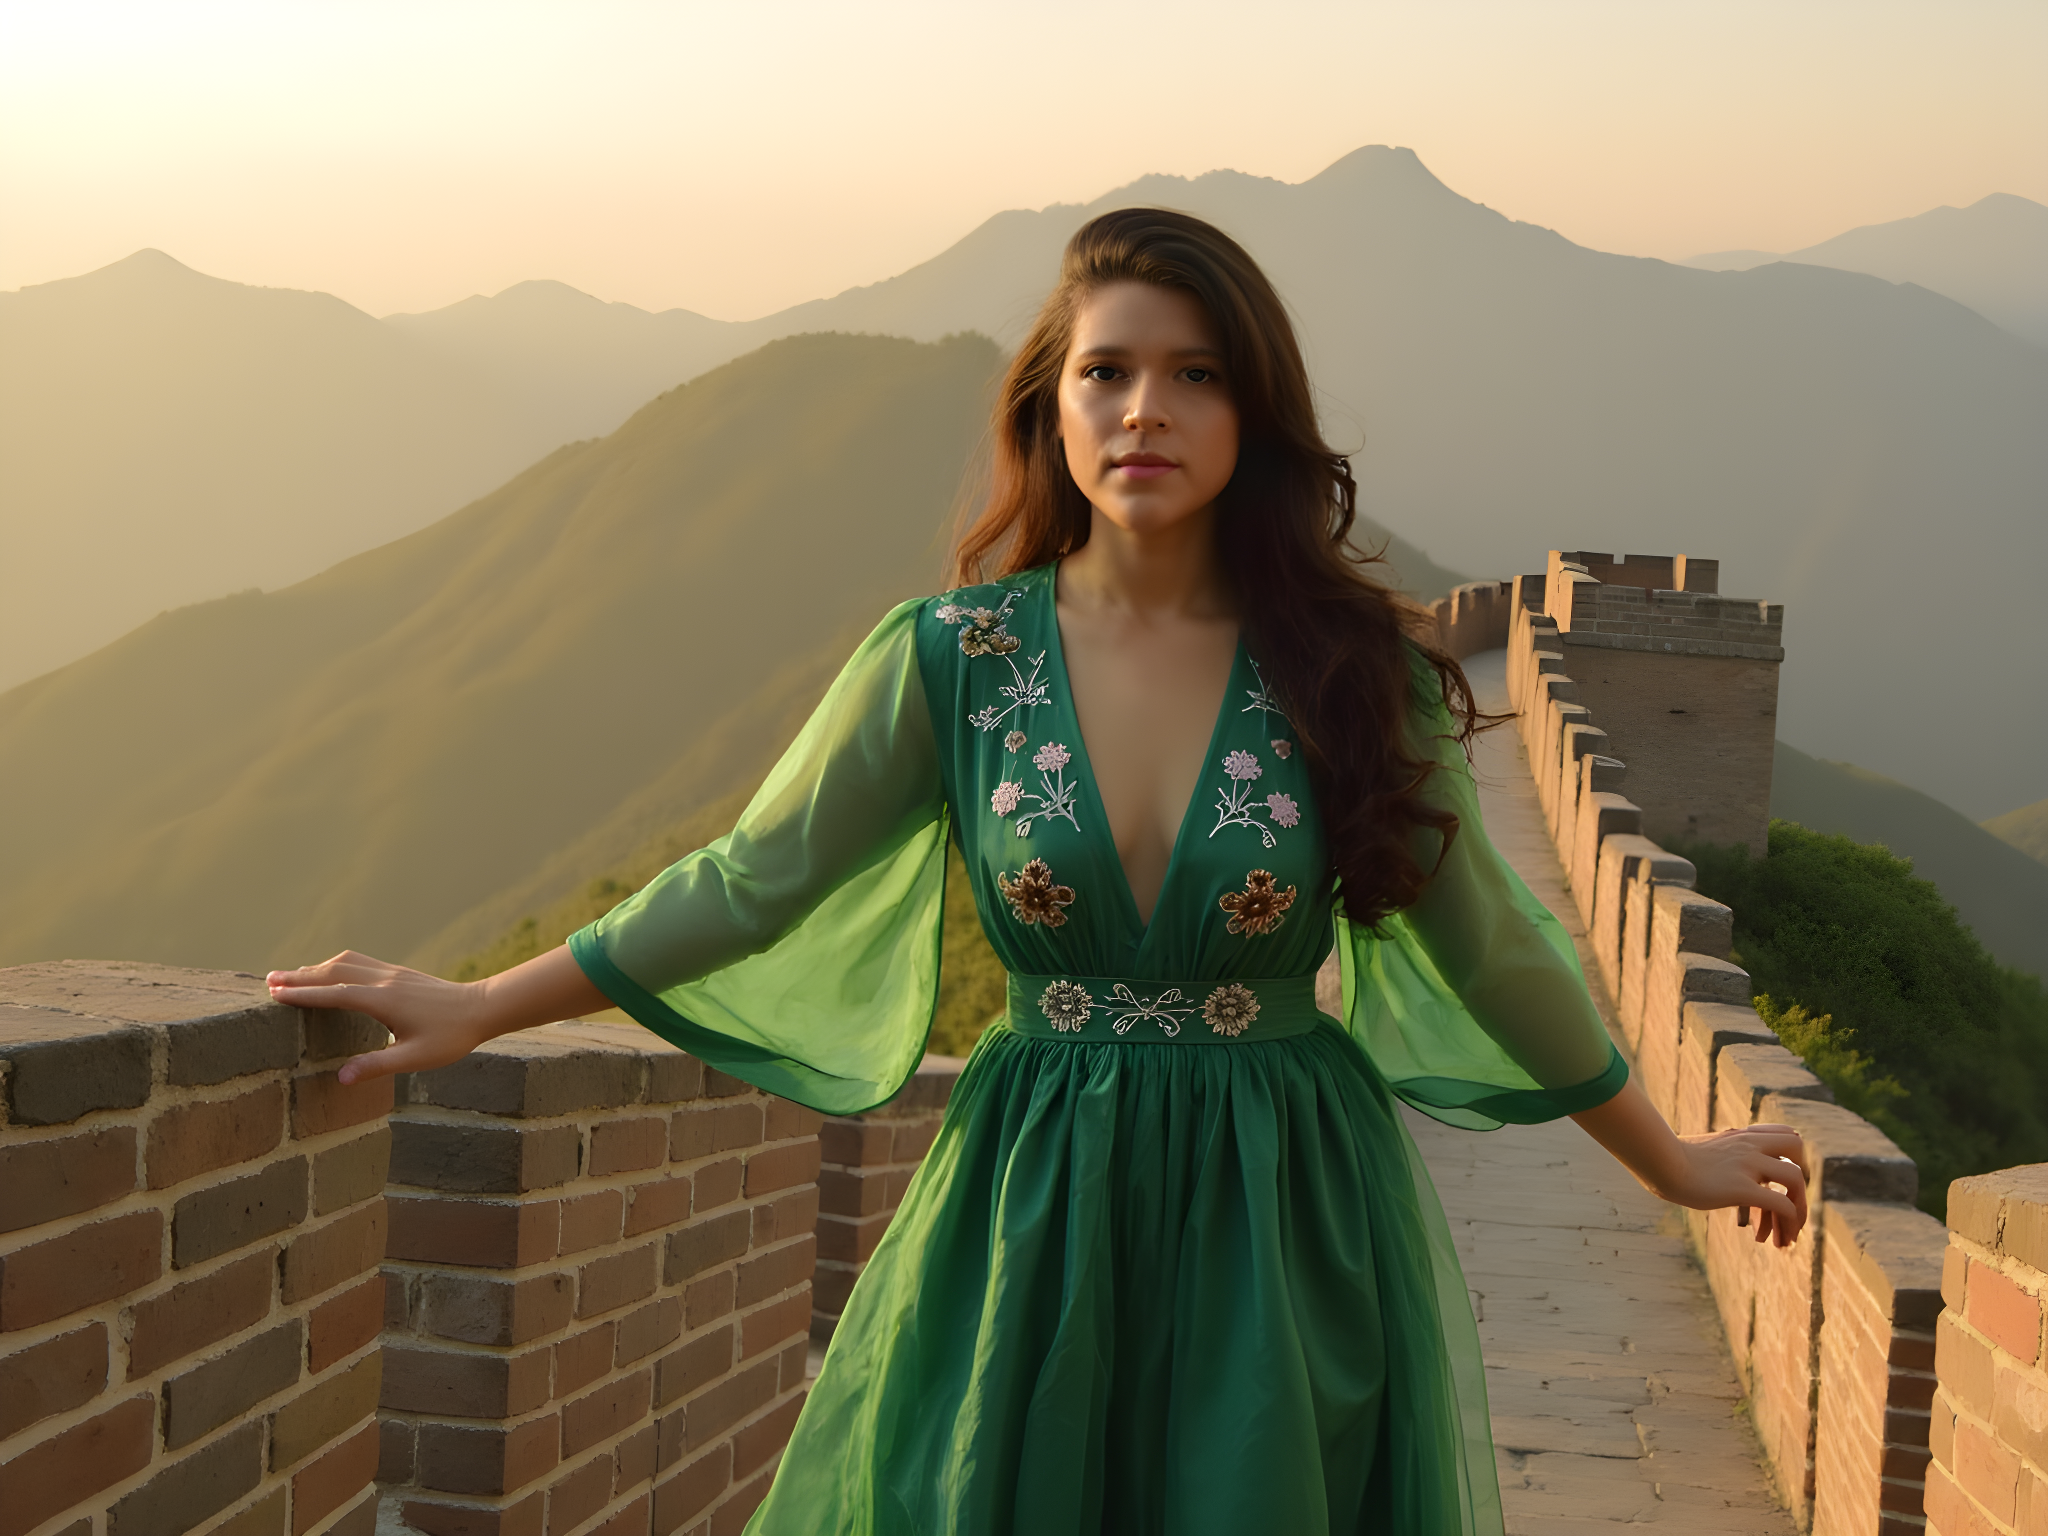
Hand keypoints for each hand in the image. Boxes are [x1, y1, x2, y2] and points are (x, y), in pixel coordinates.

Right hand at [268, 950, 492, 1085]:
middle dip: (300, 977)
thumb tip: (340, 1078)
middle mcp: (384, 981)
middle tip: (268, 982)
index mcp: (384, 1001)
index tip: (275, 995)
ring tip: (290, 976)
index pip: (334, 995)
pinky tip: (330, 971)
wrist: (483, 1008)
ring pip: (346, 963)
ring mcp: (392, 973)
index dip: (303, 994)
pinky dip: (337, 964)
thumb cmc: (452, 1037)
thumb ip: (377, 1066)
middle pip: (333, 973)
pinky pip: (361, 962)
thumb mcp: (415, 1058)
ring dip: (316, 968)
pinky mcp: (400, 973)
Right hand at [1663, 1123, 1808, 1248]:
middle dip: (1802, 1176)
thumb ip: (1718, 1152)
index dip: (1793, 1156)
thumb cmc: (1670, 1159)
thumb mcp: (1701, 1148)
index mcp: (1741, 1135)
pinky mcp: (1742, 1187)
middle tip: (1790, 1204)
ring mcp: (1748, 1164)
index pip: (1786, 1133)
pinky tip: (1778, 1240)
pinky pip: (1781, 1204)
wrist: (1657, 1162)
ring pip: (1795, 1179)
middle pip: (1797, 1147)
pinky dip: (1787, 1222)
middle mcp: (1749, 1145)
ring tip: (1789, 1236)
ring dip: (1799, 1209)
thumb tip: (1715, 1165)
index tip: (1783, 1182)